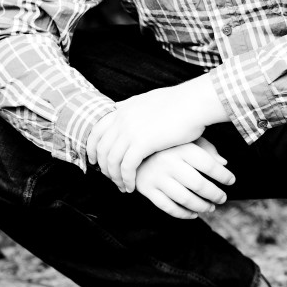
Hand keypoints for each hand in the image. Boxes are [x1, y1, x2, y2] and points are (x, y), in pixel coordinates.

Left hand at [86, 76, 227, 192]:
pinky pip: (126, 167)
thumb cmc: (181, 102)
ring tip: (122, 186)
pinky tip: (132, 186)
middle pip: (101, 147)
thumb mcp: (151, 100)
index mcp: (123, 108)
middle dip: (102, 166)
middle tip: (108, 178)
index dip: (92, 147)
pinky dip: (127, 179)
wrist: (194, 102)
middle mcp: (122, 119)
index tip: (95, 159)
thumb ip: (136, 108)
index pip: (97, 129)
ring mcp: (130, 130)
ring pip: (111, 160)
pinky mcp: (141, 143)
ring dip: (114, 176)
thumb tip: (130, 111)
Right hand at [134, 136, 235, 219]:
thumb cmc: (167, 145)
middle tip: (222, 198)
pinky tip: (194, 214)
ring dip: (202, 206)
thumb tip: (224, 163)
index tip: (231, 180)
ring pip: (185, 199)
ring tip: (211, 207)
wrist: (131, 149)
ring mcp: (157, 177)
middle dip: (215, 194)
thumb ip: (206, 148)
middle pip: (199, 184)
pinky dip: (184, 214)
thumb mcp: (186, 140)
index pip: (208, 164)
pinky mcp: (147, 190)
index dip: (223, 175)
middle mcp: (168, 162)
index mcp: (181, 148)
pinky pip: (169, 208)